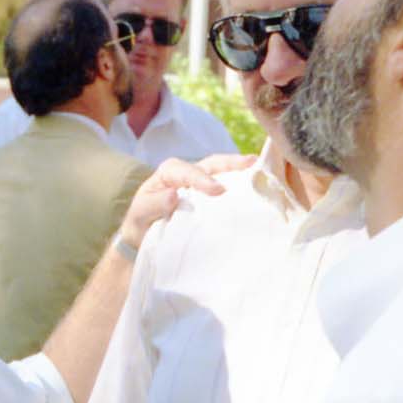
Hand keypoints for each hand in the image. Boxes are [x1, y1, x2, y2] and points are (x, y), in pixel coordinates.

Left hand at [115, 154, 254, 250]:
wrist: (144, 239)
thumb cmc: (141, 223)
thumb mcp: (139, 214)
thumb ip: (153, 204)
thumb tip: (173, 195)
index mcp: (170, 173)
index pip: (188, 172)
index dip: (203, 179)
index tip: (218, 191)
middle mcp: (189, 173)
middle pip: (212, 164)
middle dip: (232, 163)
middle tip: (252, 163)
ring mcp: (203, 184)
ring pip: (224, 173)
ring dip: (242, 172)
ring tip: (263, 171)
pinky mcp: (213, 198)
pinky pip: (229, 190)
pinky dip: (243, 189)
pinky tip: (259, 192)